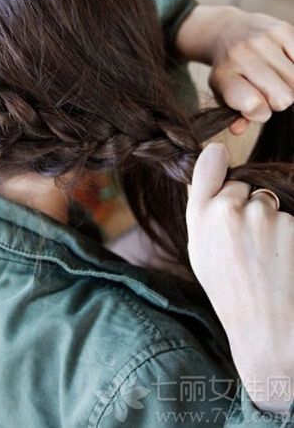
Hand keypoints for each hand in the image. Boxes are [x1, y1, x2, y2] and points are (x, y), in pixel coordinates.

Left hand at [176, 5, 293, 134]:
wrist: (227, 31)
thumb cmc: (229, 71)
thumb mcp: (223, 94)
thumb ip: (234, 115)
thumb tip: (238, 129)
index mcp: (224, 76)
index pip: (254, 105)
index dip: (260, 113)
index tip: (255, 107)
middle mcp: (242, 55)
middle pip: (283, 97)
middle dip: (279, 102)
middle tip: (268, 93)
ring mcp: (263, 40)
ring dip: (290, 85)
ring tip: (276, 79)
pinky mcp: (282, 30)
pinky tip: (284, 65)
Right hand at [187, 142, 293, 413]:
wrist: (265, 329)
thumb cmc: (229, 290)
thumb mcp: (200, 251)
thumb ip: (202, 211)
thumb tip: (210, 169)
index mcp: (200, 215)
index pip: (209, 163)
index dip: (216, 158)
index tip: (220, 156)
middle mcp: (228, 209)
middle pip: (243, 186)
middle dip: (245, 205)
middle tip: (244, 242)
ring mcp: (262, 215)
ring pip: (267, 202)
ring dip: (269, 221)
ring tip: (264, 257)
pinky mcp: (290, 225)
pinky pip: (288, 218)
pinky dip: (286, 234)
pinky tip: (280, 260)